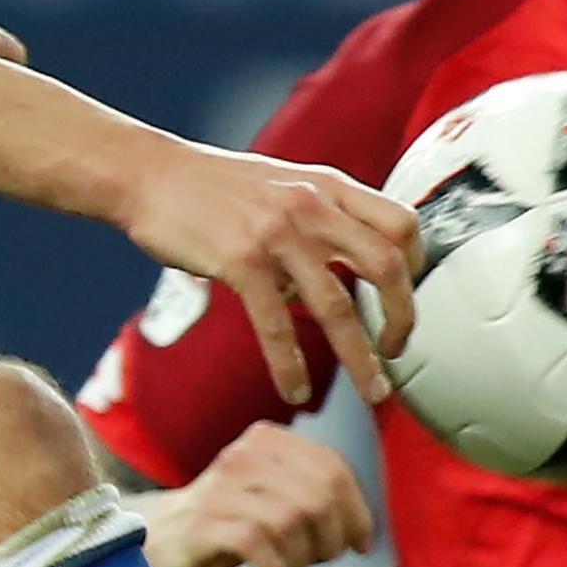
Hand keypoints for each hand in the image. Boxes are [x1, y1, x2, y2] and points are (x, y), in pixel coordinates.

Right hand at [117, 139, 419, 406]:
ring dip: (361, 358)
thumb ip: (318, 222)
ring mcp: (278, 234)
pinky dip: (290, 366)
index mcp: (329, 187)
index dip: (416, 267)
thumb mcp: (282, 186)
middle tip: (396, 351)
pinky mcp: (241, 261)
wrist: (150, 174)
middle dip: (402, 317)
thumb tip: (334, 282)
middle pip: (387, 266)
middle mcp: (313, 207)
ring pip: (338, 308)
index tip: (406, 299)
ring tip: (371, 392)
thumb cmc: (212, 187)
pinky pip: (277, 326)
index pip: (401, 224)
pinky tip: (294, 391)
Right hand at [141, 423, 377, 566]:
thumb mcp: (274, 496)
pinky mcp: (201, 525)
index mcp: (267, 441)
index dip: (356, 511)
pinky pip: (256, 545)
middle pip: (317, 497)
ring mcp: (219, 490)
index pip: (333, 469)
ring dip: (301, 557)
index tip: (358, 544)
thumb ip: (315, 497)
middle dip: (330, 539)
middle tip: (319, 561)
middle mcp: (243, 457)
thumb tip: (361, 532)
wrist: (159, 538)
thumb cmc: (230, 522)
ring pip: (290, 520)